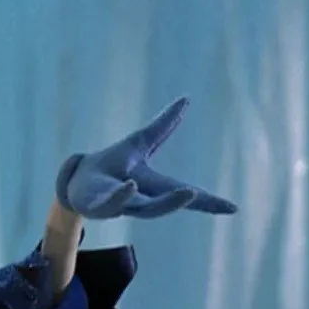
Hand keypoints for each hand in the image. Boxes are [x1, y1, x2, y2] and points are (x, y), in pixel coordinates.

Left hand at [55, 97, 238, 219]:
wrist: (75, 182)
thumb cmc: (111, 165)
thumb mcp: (138, 142)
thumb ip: (163, 125)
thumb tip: (186, 99)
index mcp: (153, 186)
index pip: (183, 193)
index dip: (209, 203)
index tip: (234, 208)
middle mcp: (138, 200)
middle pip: (162, 205)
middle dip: (179, 201)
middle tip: (197, 194)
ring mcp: (118, 204)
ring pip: (140, 209)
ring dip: (159, 203)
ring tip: (181, 192)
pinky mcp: (96, 205)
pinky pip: (110, 204)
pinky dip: (121, 197)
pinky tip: (131, 186)